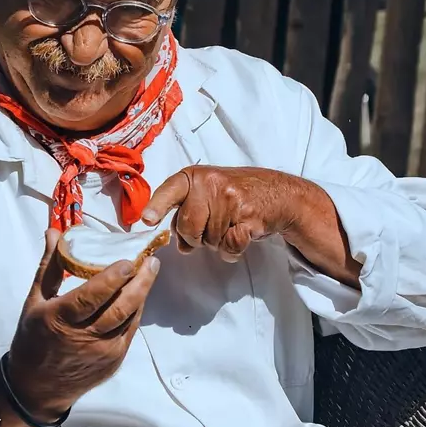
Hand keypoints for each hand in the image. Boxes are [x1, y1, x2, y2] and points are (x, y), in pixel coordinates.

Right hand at [5, 230, 160, 418]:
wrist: (38, 387)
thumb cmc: (33, 339)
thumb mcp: (35, 301)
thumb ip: (50, 266)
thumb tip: (54, 232)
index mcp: (59, 320)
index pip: (91, 297)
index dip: (112, 278)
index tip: (128, 260)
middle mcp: (83, 338)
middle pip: (119, 308)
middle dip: (139, 283)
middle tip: (150, 262)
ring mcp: (102, 352)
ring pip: (129, 319)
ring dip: (141, 294)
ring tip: (149, 272)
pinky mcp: (113, 361)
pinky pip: (129, 331)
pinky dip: (135, 311)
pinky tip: (139, 295)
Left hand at [141, 166, 305, 262]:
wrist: (278, 193)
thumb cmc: (235, 194)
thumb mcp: (207, 195)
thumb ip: (188, 215)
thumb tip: (180, 246)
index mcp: (195, 177)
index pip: (171, 190)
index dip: (157, 206)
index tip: (147, 220)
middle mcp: (211, 184)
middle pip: (187, 227)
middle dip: (196, 237)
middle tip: (212, 226)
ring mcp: (230, 199)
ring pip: (208, 240)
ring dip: (217, 242)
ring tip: (230, 226)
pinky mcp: (248, 216)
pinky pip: (229, 246)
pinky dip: (233, 250)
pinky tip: (240, 235)